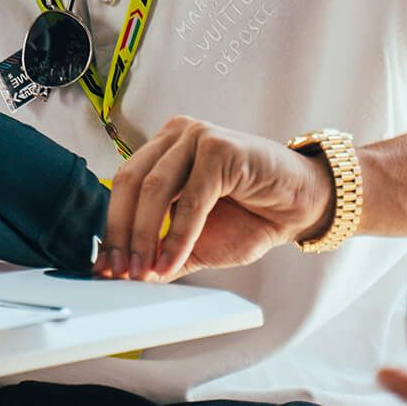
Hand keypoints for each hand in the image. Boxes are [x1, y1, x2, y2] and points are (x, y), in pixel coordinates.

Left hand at [93, 115, 333, 280]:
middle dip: (121, 232)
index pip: (124, 183)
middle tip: (119, 271)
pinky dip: (177, 236)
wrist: (301, 205)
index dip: (111, 225)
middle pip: (131, 182)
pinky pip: (190, 199)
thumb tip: (131, 272)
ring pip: (155, 189)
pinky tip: (171, 263)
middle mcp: (176, 135)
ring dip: (144, 237)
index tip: (104, 264)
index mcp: (164, 148)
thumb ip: (165, 249)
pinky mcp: (220, 148)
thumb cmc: (251, 216)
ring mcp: (197, 136)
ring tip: (142, 272)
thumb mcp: (199, 240)